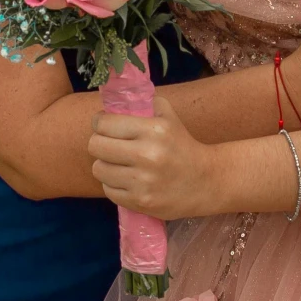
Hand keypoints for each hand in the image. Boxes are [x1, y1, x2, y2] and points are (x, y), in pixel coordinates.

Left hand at [90, 94, 224, 221]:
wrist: (205, 182)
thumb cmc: (183, 147)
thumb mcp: (170, 119)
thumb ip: (147, 104)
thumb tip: (120, 98)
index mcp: (153, 130)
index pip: (105, 124)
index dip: (99, 123)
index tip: (103, 125)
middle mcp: (146, 155)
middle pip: (96, 146)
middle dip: (98, 143)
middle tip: (108, 144)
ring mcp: (142, 181)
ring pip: (99, 169)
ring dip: (105, 165)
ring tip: (117, 163)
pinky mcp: (140, 201)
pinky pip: (108, 189)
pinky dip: (113, 184)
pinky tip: (126, 180)